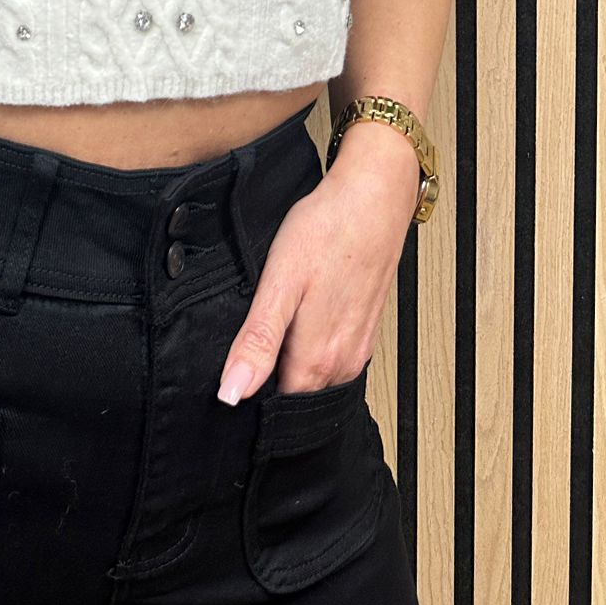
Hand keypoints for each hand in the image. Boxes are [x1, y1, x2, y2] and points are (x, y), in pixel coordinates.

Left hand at [215, 160, 417, 402]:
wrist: (373, 196)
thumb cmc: (326, 231)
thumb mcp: (278, 284)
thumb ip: (257, 343)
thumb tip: (232, 394)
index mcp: (317, 360)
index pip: (276, 408)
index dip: (249, 395)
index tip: (234, 371)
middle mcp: (342, 364)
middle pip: (296, 396)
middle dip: (270, 382)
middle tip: (249, 346)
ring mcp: (357, 347)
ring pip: (315, 378)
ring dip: (291, 365)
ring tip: (272, 329)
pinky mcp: (364, 330)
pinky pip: (332, 357)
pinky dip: (311, 349)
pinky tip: (299, 320)